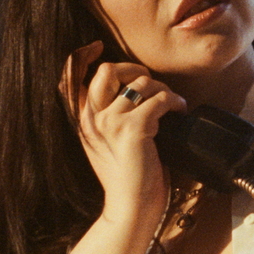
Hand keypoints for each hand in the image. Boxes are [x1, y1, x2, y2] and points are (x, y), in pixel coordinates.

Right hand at [61, 42, 184, 231]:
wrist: (131, 207)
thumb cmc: (126, 176)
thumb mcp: (107, 142)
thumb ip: (107, 116)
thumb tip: (128, 89)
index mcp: (82, 120)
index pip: (73, 77)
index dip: (85, 57)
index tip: (96, 46)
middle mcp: (92, 118)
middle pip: (107, 70)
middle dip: (134, 69)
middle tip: (151, 84)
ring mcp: (110, 123)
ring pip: (141, 83)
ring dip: (163, 89)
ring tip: (172, 104)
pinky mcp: (132, 130)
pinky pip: (159, 99)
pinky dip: (174, 102)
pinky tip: (180, 111)